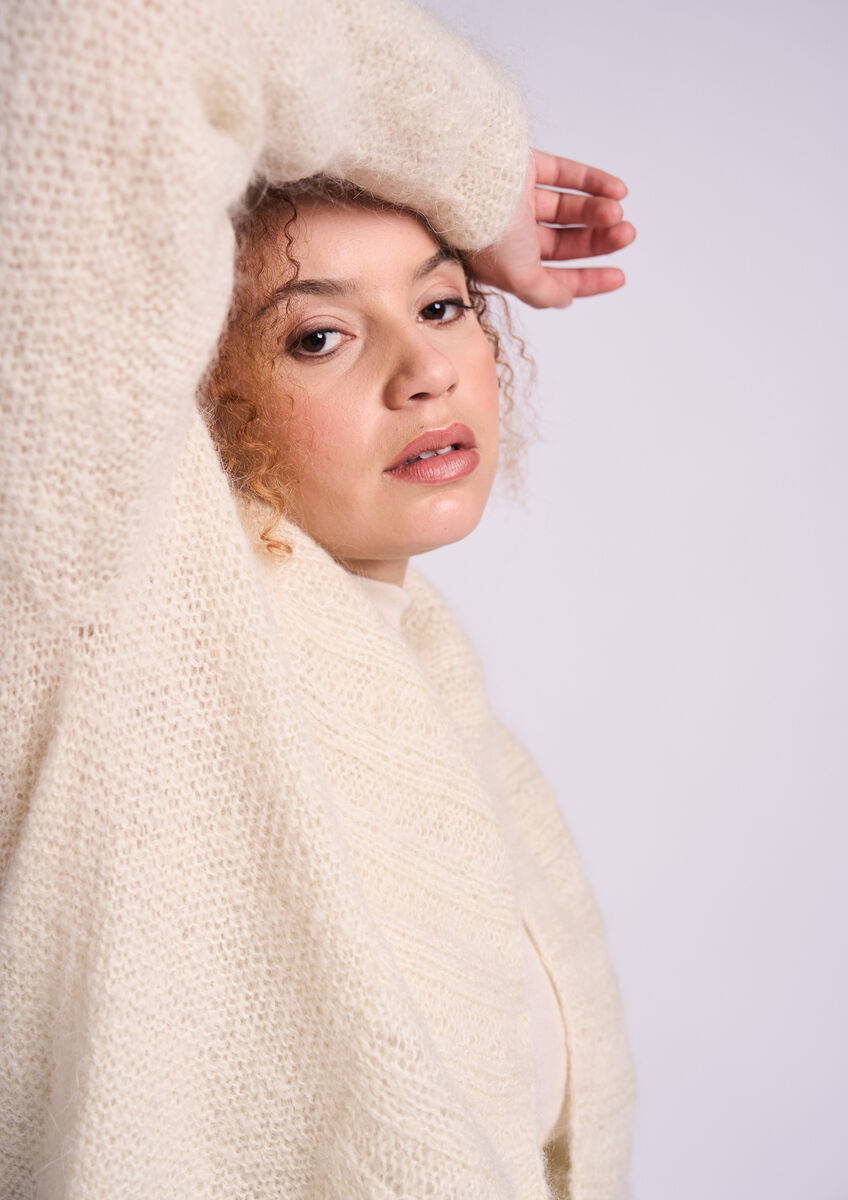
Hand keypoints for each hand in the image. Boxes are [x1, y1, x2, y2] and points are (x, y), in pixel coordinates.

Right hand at [469, 148, 635, 307]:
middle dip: (598, 241)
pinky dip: (594, 182)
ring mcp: (518, 199)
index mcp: (507, 264)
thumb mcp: (519, 278)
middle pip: (565, 241)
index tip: (618, 276)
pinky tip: (617, 191)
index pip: (553, 275)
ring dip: (598, 211)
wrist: (469, 183)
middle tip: (626, 234)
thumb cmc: (489, 233)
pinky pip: (566, 174)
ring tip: (617, 212)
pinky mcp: (525, 166)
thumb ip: (543, 293)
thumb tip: (564, 300)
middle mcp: (512, 234)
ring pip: (568, 208)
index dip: (587, 279)